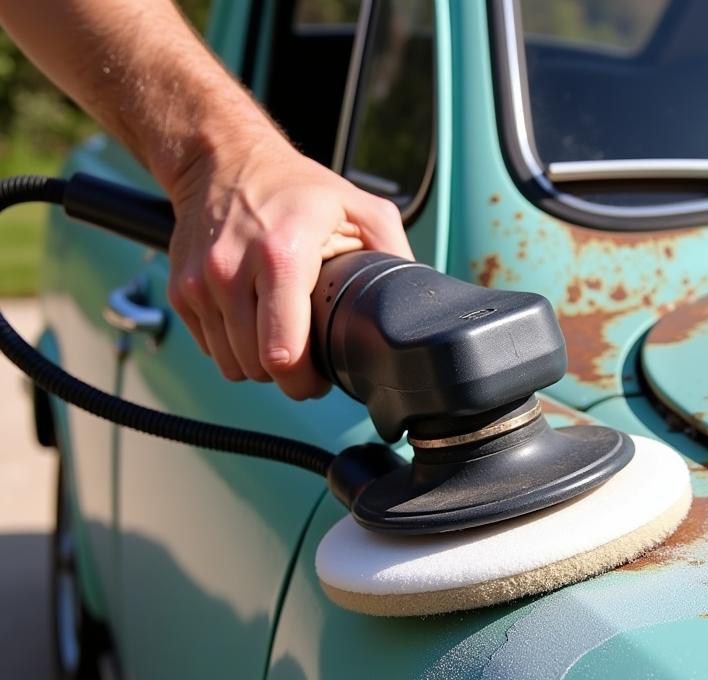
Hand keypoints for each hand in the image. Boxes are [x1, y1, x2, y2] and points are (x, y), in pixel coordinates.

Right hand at [165, 132, 412, 398]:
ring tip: (281, 340)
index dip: (305, 380)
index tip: (320, 377)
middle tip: (307, 360)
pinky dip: (233, 349)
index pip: (282, 353)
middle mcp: (231, 270)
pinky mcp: (180, 290)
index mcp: (281, 255)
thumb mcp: (359, 207)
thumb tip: (413, 302)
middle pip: (258, 367)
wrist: (222, 158)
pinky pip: (210, 350)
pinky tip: (254, 325)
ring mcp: (200, 282)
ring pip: (232, 365)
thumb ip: (393, 253)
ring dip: (259, 365)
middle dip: (287, 376)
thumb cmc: (296, 188)